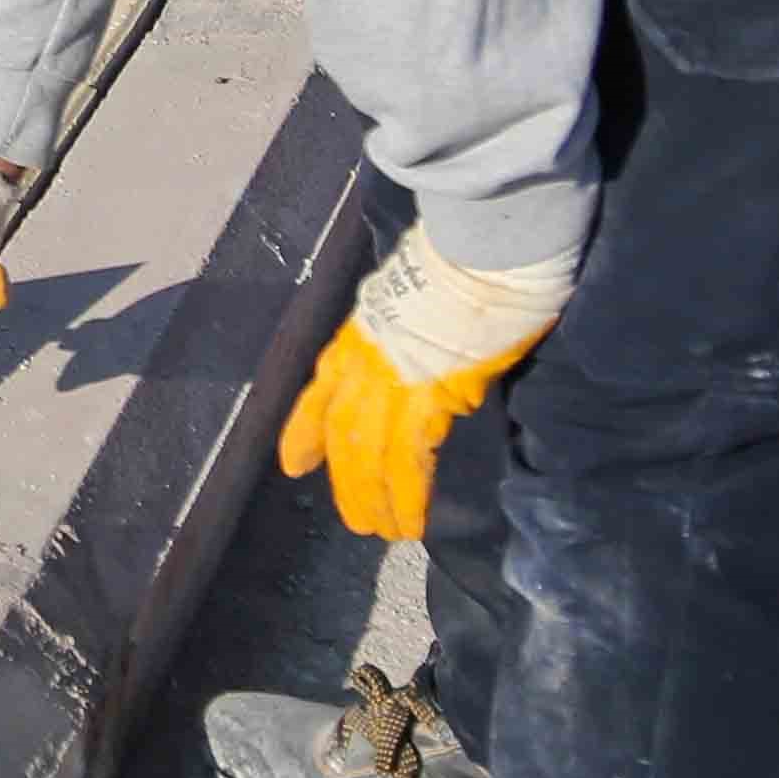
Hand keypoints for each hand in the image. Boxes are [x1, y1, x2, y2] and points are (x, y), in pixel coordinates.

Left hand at [277, 230, 577, 540]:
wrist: (485, 245)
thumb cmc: (464, 261)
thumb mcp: (413, 294)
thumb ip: (407, 332)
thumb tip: (424, 363)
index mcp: (360, 332)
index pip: (321, 389)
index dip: (305, 430)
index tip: (293, 464)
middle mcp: (365, 359)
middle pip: (342, 432)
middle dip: (345, 480)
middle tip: (356, 519)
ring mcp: (393, 378)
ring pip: (368, 454)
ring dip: (373, 499)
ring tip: (385, 532)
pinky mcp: (431, 396)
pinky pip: (409, 459)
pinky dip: (408, 494)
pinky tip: (413, 521)